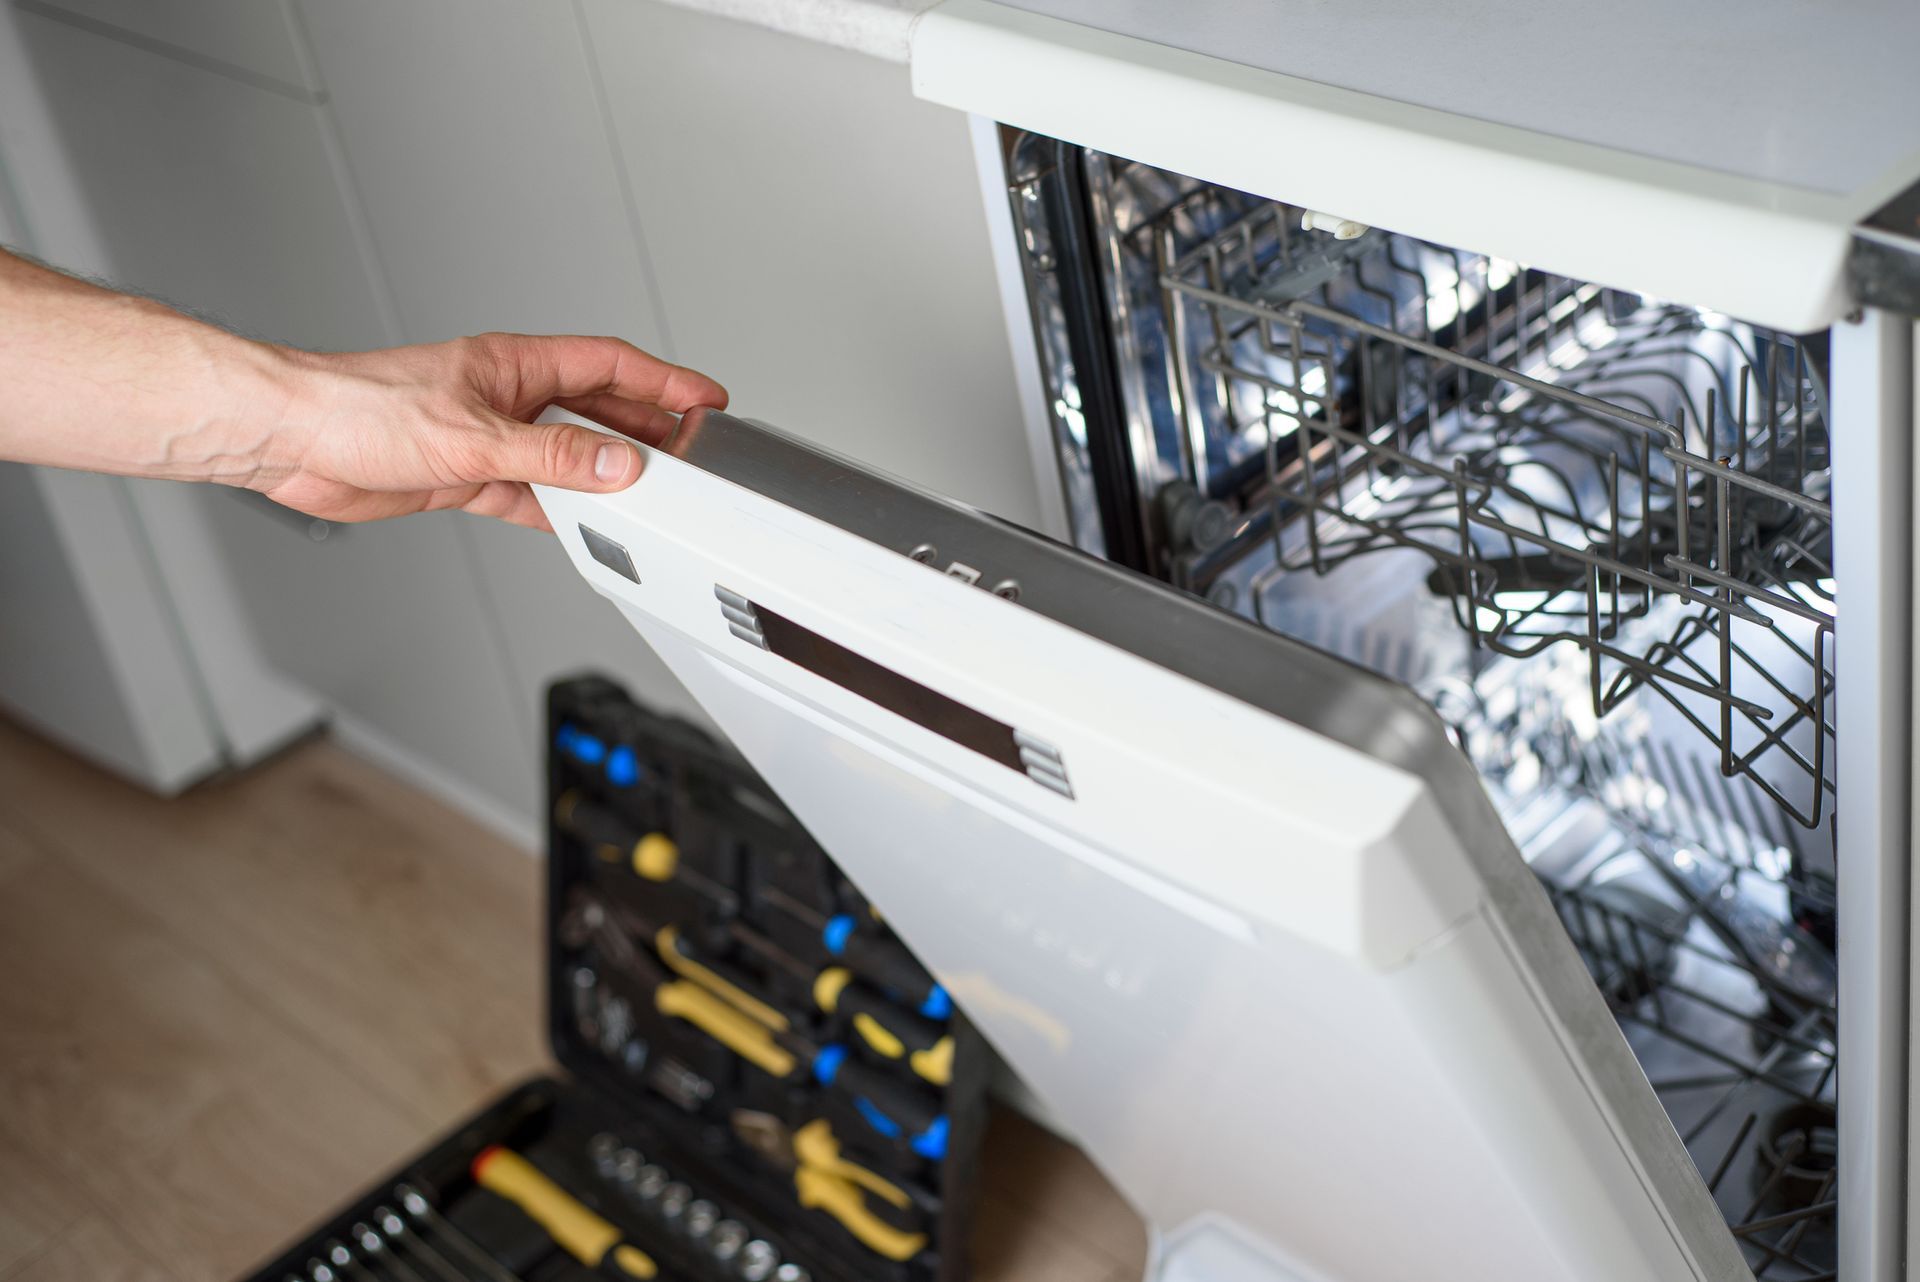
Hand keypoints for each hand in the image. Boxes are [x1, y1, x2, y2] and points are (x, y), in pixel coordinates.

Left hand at [254, 332, 727, 529]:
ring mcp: (485, 436)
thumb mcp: (473, 437)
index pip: (608, 366)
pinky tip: (579, 525)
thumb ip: (553, 456)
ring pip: (564, 456)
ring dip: (601, 475)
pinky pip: (528, 493)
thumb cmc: (358, 410)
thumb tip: (617, 465)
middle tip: (689, 451)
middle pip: (595, 410)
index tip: (705, 399)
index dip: (663, 382)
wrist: (292, 440)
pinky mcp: (462, 475)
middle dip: (645, 429)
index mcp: (512, 365)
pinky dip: (557, 511)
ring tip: (646, 494)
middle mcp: (504, 397)